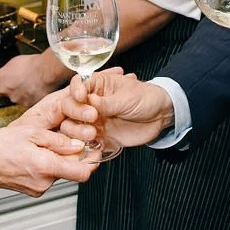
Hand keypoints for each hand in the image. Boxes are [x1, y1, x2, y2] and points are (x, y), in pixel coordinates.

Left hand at [0, 50, 67, 108]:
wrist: (45, 70)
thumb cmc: (34, 63)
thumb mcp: (15, 61)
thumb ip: (9, 71)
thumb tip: (11, 73)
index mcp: (1, 78)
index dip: (3, 85)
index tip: (6, 85)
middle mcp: (6, 90)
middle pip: (7, 93)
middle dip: (14, 90)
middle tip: (23, 83)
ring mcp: (16, 99)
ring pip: (18, 99)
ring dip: (23, 94)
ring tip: (32, 85)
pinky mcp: (27, 105)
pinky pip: (28, 103)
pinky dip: (32, 99)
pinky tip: (37, 91)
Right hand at [0, 90, 99, 194]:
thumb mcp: (31, 133)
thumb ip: (58, 141)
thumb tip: (78, 146)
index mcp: (45, 167)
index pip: (82, 173)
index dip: (93, 162)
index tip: (95, 150)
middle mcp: (43, 182)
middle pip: (72, 172)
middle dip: (73, 157)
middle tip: (69, 140)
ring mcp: (38, 188)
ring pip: (60, 174)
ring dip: (59, 161)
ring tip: (44, 146)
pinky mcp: (32, 190)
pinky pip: (49, 177)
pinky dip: (48, 166)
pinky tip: (36, 155)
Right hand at [59, 69, 174, 148]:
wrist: (160, 117)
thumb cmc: (146, 99)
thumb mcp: (127, 98)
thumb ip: (107, 102)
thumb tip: (89, 101)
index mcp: (97, 85)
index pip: (77, 84)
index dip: (75, 90)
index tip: (81, 97)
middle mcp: (90, 102)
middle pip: (69, 105)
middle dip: (76, 111)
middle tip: (92, 116)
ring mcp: (92, 120)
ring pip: (71, 125)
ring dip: (77, 130)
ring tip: (93, 133)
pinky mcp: (98, 135)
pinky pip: (83, 141)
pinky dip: (83, 145)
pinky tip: (90, 145)